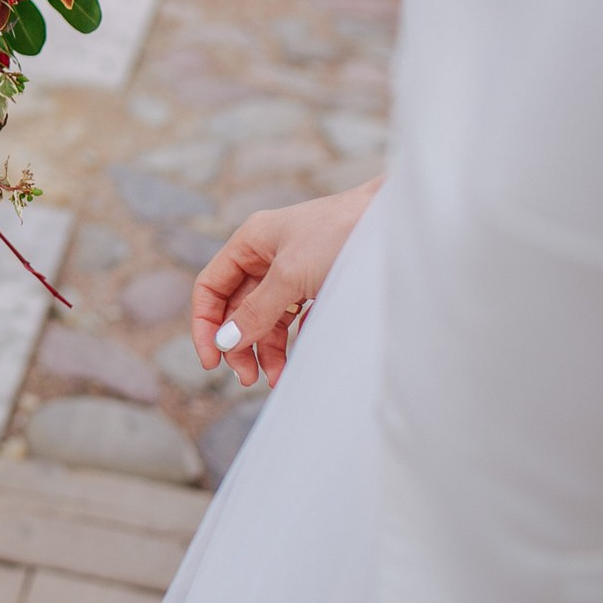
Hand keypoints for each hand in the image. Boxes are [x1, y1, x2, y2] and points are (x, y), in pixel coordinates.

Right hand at [191, 174, 382, 388]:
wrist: (397, 223)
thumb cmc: (341, 235)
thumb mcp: (290, 276)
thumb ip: (256, 312)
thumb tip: (225, 343)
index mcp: (250, 242)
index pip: (211, 288)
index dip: (205, 325)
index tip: (210, 362)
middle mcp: (267, 255)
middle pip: (237, 307)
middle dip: (238, 343)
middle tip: (247, 378)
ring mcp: (293, 270)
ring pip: (265, 316)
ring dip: (265, 348)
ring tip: (275, 378)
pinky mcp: (318, 283)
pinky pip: (292, 318)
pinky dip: (290, 341)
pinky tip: (295, 361)